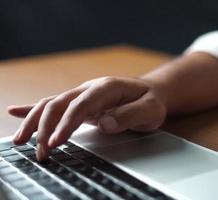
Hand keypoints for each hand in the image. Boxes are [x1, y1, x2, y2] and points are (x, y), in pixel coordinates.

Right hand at [8, 77, 166, 160]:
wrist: (152, 91)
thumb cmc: (152, 100)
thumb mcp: (150, 110)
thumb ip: (130, 115)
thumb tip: (105, 124)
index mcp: (107, 87)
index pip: (81, 105)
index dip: (66, 123)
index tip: (55, 142)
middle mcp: (91, 88)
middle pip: (60, 103)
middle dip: (45, 127)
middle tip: (41, 152)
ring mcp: (84, 94)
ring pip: (52, 103)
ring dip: (35, 121)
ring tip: (22, 141)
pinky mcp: (81, 102)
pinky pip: (55, 103)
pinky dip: (34, 108)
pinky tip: (16, 112)